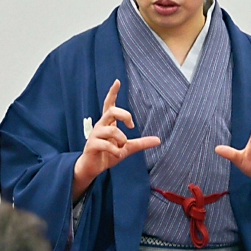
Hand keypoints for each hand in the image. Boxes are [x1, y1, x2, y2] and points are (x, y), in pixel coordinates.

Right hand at [73, 79, 159, 200]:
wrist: (92, 168)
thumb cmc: (108, 155)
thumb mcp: (127, 148)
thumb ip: (141, 143)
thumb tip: (158, 140)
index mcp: (108, 123)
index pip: (109, 104)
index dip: (113, 93)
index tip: (117, 81)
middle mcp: (100, 126)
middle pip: (111, 111)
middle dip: (124, 115)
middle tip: (132, 126)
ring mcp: (95, 135)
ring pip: (111, 130)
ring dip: (121, 140)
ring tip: (121, 147)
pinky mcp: (91, 145)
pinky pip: (106, 145)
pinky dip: (116, 151)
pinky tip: (117, 155)